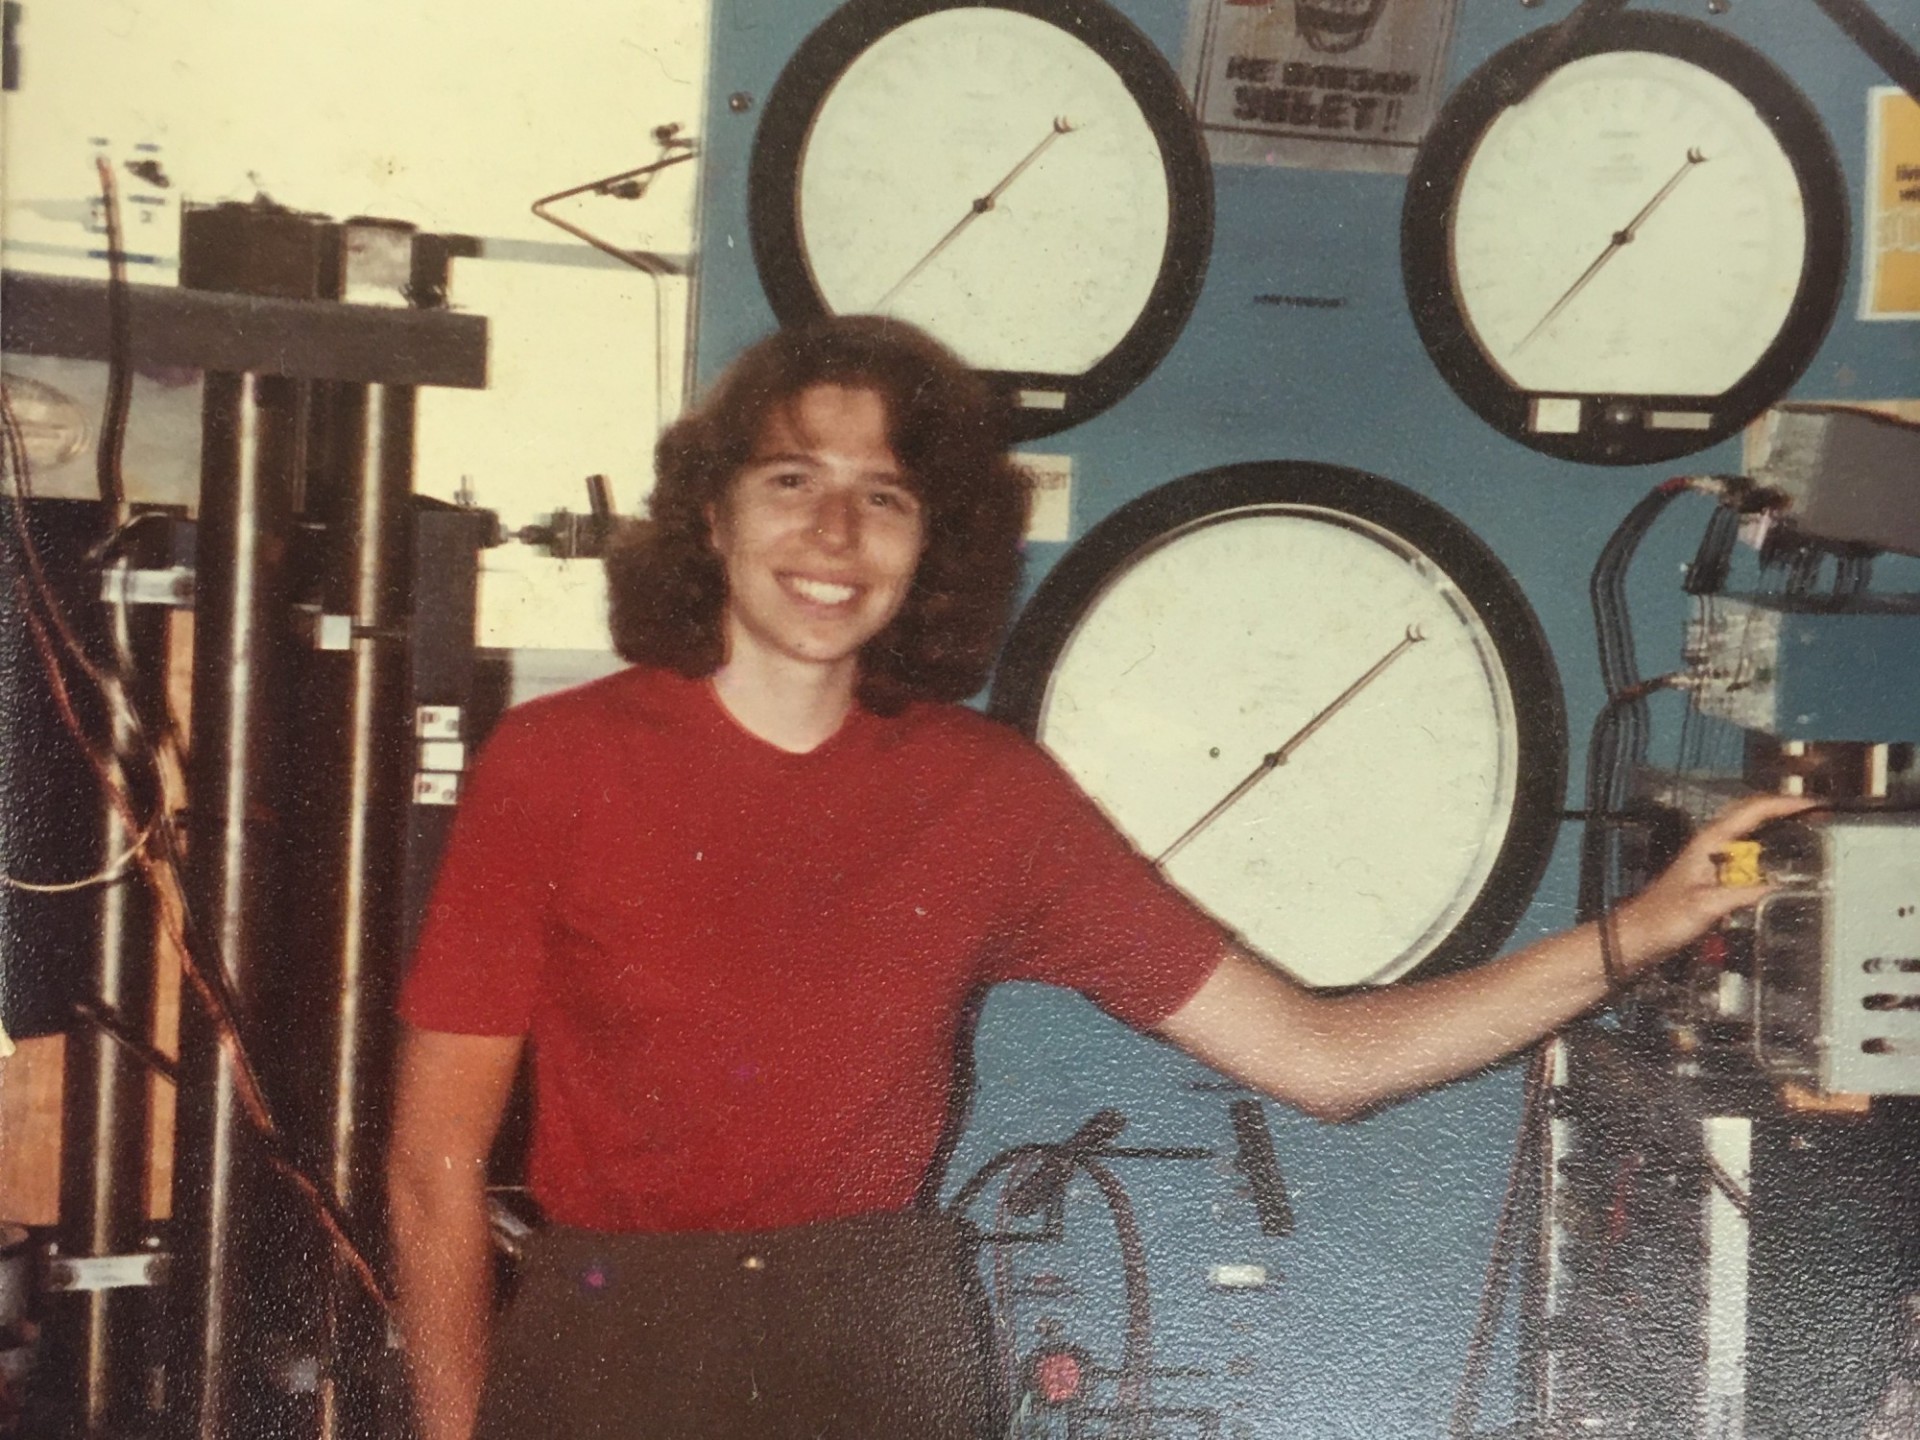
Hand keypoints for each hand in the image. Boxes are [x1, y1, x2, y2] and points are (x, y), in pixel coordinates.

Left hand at [1608, 792, 1815, 974]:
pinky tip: (1779, 863)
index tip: (1812, 804)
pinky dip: (1766, 853)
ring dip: (1774, 827)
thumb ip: (1743, 894)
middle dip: (1782, 808)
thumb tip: (1777, 885)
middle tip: (1814, 813)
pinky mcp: (1712, 876)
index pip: (1751, 811)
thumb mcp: (1707, 906)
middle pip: (1750, 814)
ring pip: (1748, 833)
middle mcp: (1710, 845)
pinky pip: (1746, 856)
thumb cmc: (1662, 919)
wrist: (1639, 936)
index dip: (1783, 804)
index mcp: (1708, 842)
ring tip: (1805, 830)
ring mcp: (1711, 859)